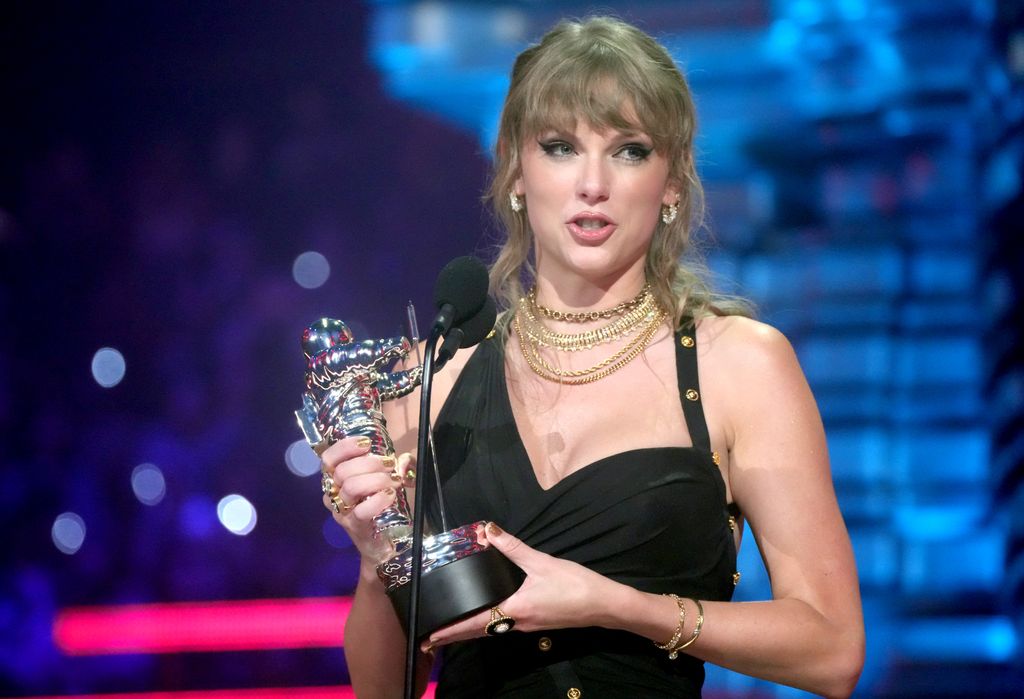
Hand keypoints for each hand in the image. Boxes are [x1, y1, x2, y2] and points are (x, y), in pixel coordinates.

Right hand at [320, 437, 415, 560]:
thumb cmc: (382, 505)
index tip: (367, 444)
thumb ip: (399, 465)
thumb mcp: (389, 479)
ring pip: (351, 487)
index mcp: (336, 479)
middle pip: (343, 470)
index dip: (345, 447)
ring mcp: (341, 512)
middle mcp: (333, 494)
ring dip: (376, 479)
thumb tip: (403, 461)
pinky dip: (378, 500)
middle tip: (390, 465)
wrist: (382, 542)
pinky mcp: (354, 526)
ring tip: (394, 481)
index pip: (328, 458)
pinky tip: (390, 496)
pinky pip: (361, 511)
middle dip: (370, 463)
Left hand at [421, 522, 615, 649]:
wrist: (605, 605)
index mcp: (515, 610)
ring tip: (452, 628)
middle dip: (455, 636)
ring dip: (471, 631)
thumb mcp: (541, 562)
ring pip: (492, 630)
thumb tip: (487, 531)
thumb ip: (513, 547)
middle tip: (431, 639)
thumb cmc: (574, 584)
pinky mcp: (538, 623)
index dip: (451, 631)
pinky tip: (486, 616)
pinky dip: (488, 625)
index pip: (474, 624)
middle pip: (479, 632)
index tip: (429, 638)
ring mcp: (529, 626)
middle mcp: (518, 623)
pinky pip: (505, 626)